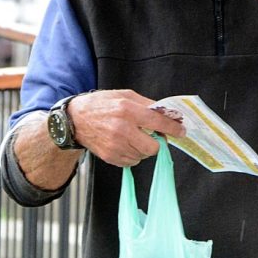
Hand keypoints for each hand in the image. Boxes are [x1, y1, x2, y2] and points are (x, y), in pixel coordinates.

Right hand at [65, 89, 185, 167]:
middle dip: (157, 142)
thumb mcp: (125, 95)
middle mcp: (122, 129)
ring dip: (144, 148)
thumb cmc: (102, 104)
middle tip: (152, 135)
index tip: (182, 131)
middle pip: (153, 146)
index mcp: (127, 110)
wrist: (75, 120)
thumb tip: (168, 113)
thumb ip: (147, 104)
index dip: (173, 128)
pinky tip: (125, 144)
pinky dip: (133, 154)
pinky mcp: (109, 156)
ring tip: (134, 137)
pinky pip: (132, 162)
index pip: (157, 122)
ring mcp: (115, 145)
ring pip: (143, 155)